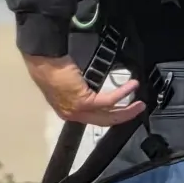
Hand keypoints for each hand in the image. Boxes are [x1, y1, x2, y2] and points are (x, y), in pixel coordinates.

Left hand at [23, 54, 145, 126]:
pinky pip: (108, 100)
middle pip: (104, 121)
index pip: (94, 118)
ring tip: (140, 102)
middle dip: (124, 116)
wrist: (43, 62)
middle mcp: (74, 115)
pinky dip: (122, 93)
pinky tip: (132, 86)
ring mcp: (78, 110)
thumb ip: (82, 90)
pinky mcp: (84, 101)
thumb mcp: (70, 84)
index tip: (125, 110)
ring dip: (127, 109)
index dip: (112, 115)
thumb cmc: (53, 67)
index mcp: (69, 111)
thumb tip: (95, 87)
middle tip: (139, 108)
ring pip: (109, 115)